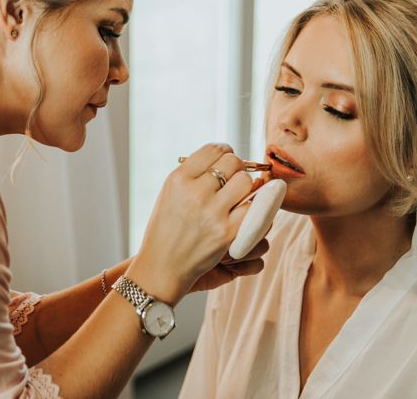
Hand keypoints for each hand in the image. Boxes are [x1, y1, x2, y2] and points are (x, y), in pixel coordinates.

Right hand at [128, 143, 257, 304]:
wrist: (161, 266)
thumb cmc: (166, 228)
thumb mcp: (169, 192)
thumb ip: (193, 173)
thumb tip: (225, 157)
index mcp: (178, 179)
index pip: (213, 150)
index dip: (225, 151)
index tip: (228, 157)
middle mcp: (195, 192)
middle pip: (233, 162)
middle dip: (238, 167)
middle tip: (235, 178)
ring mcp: (212, 213)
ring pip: (246, 182)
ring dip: (247, 187)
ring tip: (239, 196)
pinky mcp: (228, 233)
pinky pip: (254, 209)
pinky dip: (254, 209)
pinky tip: (246, 211)